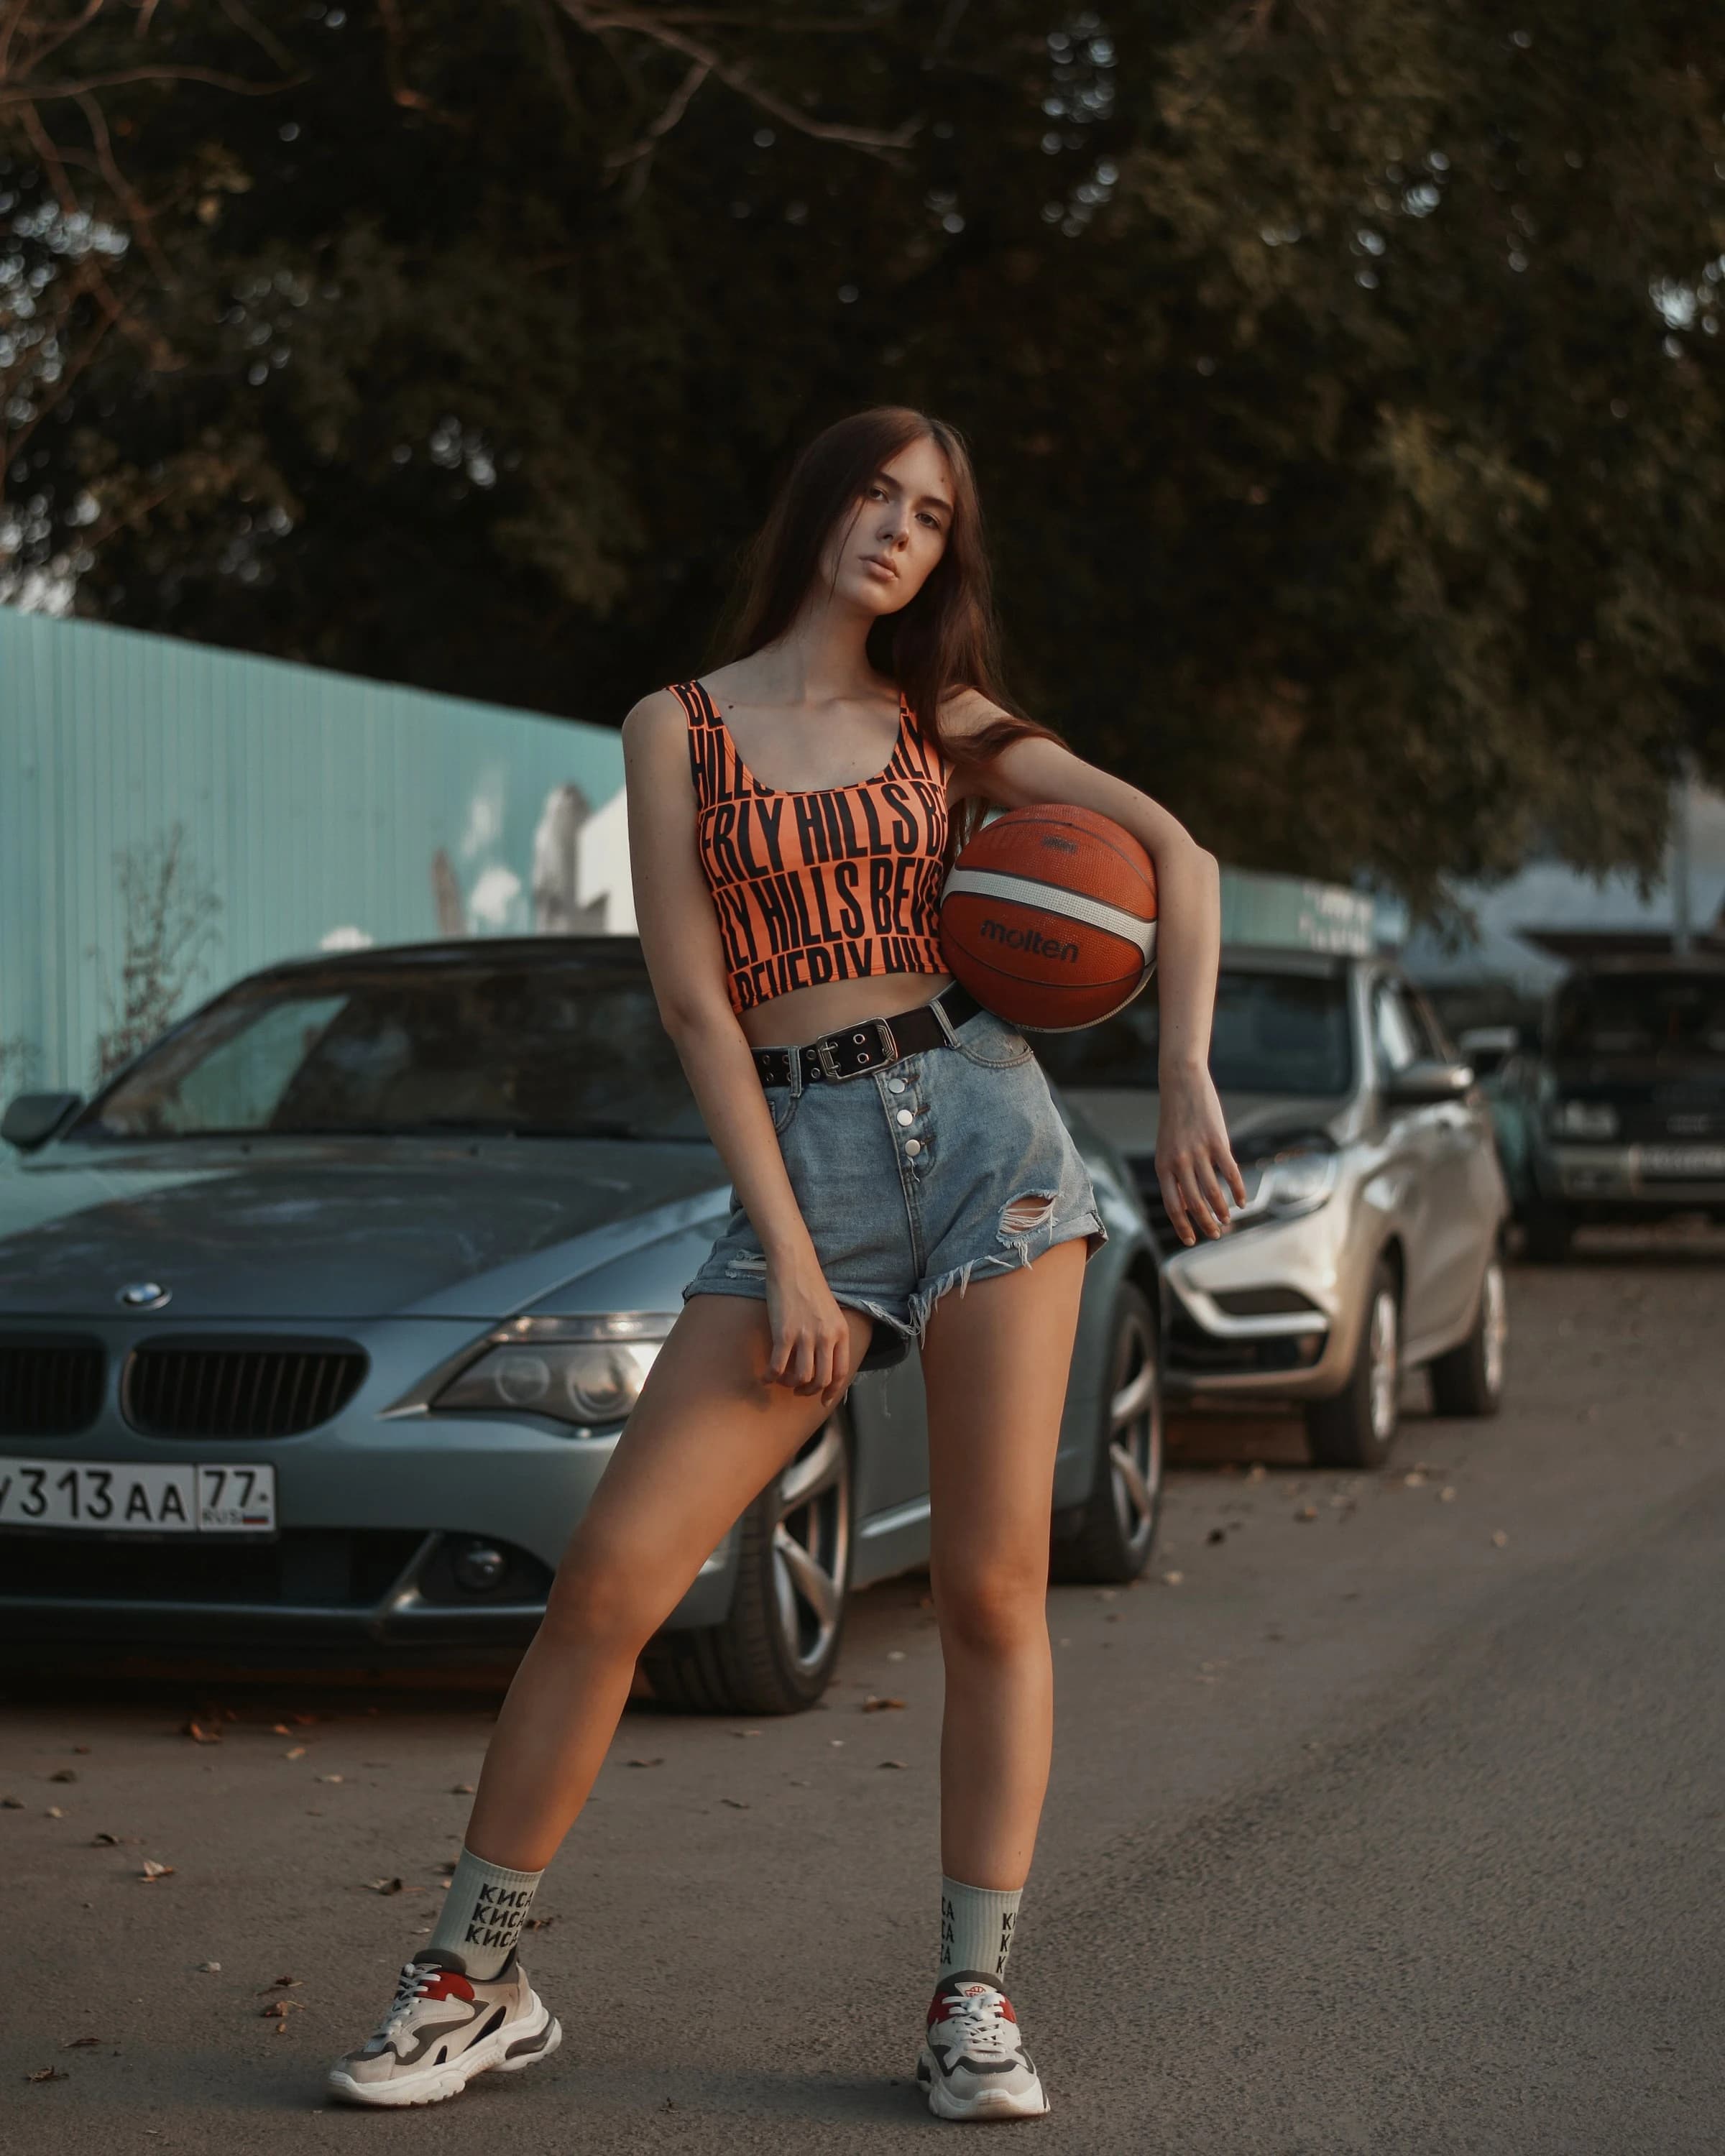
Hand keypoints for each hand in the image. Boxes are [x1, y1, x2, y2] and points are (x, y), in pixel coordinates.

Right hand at [765, 1247, 854, 1404]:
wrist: (794, 1266)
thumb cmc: (810, 1287)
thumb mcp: (831, 1313)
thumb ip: (832, 1336)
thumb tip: (824, 1362)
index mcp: (841, 1332)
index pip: (841, 1372)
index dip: (832, 1392)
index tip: (823, 1400)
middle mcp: (826, 1337)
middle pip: (821, 1379)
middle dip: (809, 1391)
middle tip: (798, 1390)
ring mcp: (805, 1337)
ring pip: (801, 1377)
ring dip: (790, 1384)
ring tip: (782, 1380)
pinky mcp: (783, 1334)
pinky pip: (778, 1366)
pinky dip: (771, 1376)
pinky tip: (766, 1377)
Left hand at [1156, 1065, 1246, 1244]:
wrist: (1181, 1085)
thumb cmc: (1174, 1121)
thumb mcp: (1166, 1150)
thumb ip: (1174, 1176)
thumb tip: (1185, 1206)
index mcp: (1162, 1166)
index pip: (1172, 1206)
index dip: (1182, 1226)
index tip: (1192, 1241)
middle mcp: (1178, 1162)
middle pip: (1194, 1203)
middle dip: (1206, 1224)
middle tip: (1216, 1234)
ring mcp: (1198, 1151)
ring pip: (1213, 1191)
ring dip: (1221, 1210)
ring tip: (1228, 1220)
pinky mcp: (1217, 1141)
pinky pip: (1230, 1173)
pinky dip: (1238, 1190)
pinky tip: (1242, 1201)